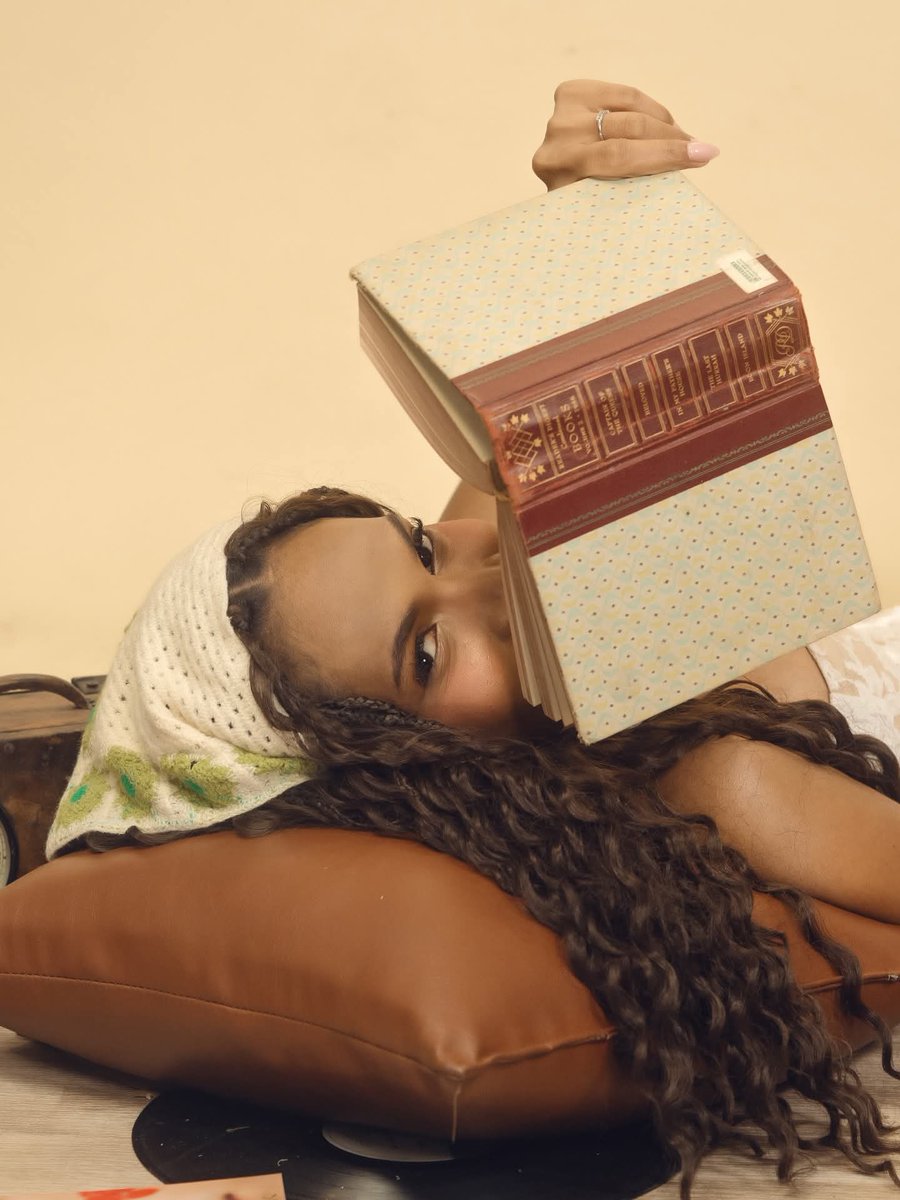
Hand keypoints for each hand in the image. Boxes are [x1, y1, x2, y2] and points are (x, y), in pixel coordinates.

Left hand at [532, 80, 718, 190]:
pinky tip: (664, 125)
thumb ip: (632, 193)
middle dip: (672, 139)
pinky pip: (625, 95)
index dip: (665, 154)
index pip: (620, 156)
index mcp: (560, 171)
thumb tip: (693, 164)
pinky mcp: (571, 93)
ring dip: (664, 124)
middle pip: (629, 129)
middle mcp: (556, 139)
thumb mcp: (604, 210)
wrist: (557, 185)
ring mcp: (561, 114)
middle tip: (700, 151)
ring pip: (631, 107)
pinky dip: (650, 109)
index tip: (702, 157)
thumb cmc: (586, 205)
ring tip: (684, 141)